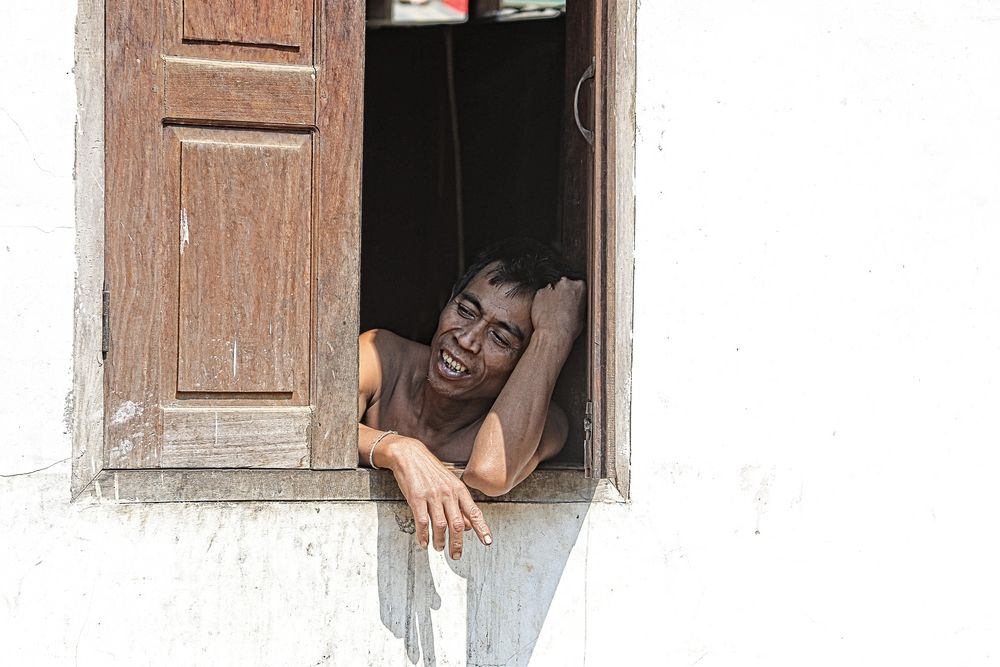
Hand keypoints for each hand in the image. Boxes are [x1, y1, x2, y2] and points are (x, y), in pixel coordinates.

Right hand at [383, 436, 491, 557]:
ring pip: (440, 525)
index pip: (474, 511)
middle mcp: (448, 493)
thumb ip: (460, 505)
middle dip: (457, 543)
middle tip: (456, 555)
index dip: (482, 528)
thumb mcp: (449, 484)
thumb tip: (470, 525)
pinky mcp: (417, 498)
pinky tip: (424, 542)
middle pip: (457, 524)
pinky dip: (424, 535)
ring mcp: (432, 495)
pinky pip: (422, 521)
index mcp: (458, 489)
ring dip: (440, 541)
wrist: (409, 455)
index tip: (488, 541)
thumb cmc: (430, 470)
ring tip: (439, 549)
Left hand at [530, 277, 585, 341]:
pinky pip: (541, 295)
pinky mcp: (539, 293)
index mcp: (579, 287)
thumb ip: (578, 305)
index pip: (577, 285)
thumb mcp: (582, 316)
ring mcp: (552, 287)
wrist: (554, 334)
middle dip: (562, 293)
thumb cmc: (569, 328)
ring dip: (552, 297)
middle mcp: (566, 284)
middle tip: (562, 307)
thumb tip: (576, 306)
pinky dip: (542, 301)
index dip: (573, 295)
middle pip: (564, 285)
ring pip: (551, 290)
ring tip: (552, 311)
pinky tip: (544, 312)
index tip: (571, 301)